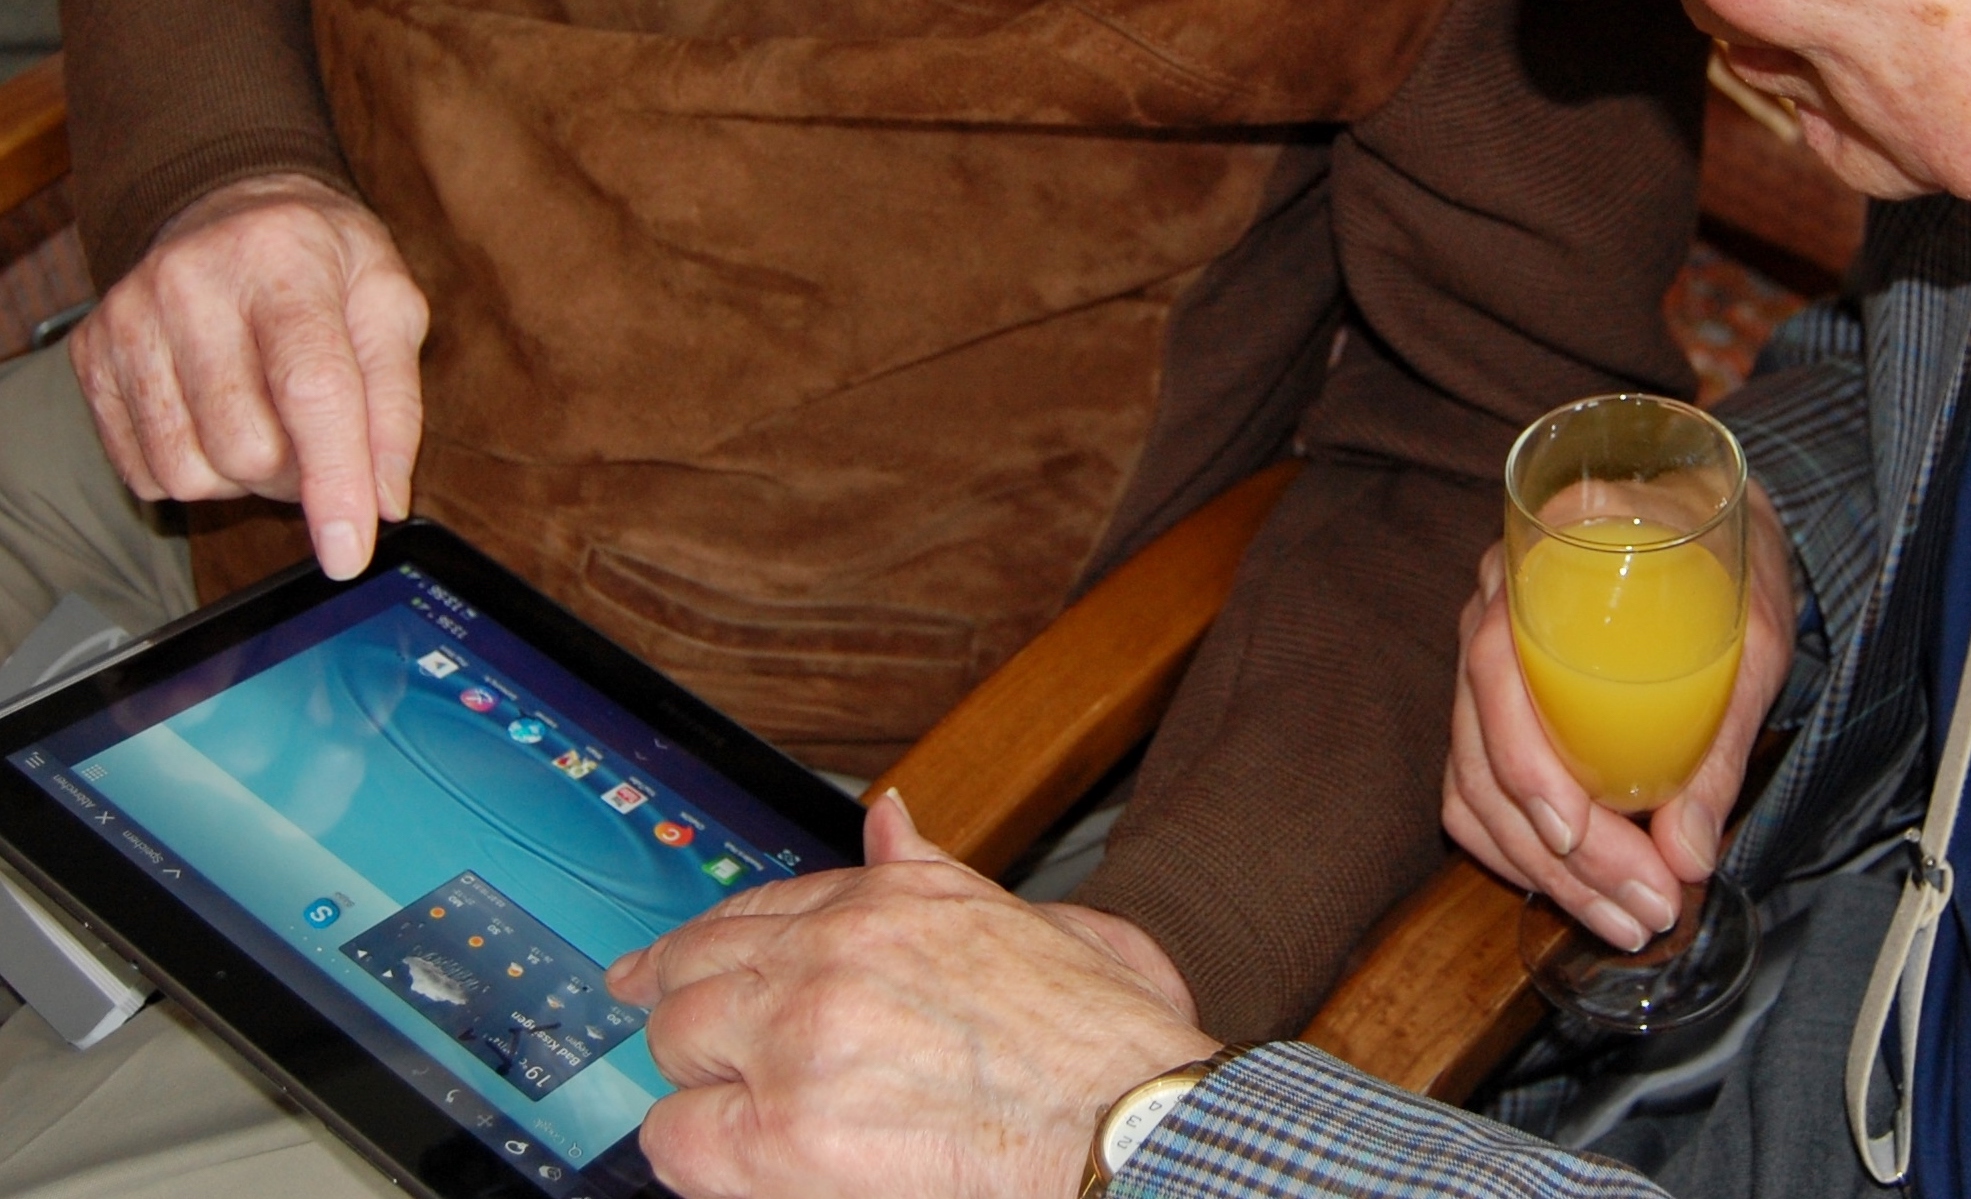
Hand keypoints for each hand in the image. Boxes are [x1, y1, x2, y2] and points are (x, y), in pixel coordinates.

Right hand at [69, 173, 429, 578]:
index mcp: (283, 260)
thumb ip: (396, 406)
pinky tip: (216, 422)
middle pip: (245, 447)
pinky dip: (193, 472)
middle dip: (295, 476)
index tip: (349, 553)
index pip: (310, 390)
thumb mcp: (391, 308)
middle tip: (316, 442)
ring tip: (266, 425)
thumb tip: (384, 503)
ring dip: (242, 480)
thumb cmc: (325, 264)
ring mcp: (128, 319)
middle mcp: (191, 283)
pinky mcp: (91, 356)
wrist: (233, 209)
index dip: (334, 482)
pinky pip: (143, 469)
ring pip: (188, 470)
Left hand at [605, 791, 1219, 1198]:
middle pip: (693, 967)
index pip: (753, 907)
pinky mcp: (784, 1134)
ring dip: (697, 1081)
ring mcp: (798, 1039)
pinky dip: (696, 1153)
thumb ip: (935, 867)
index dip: (703, 943)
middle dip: (688, 1009)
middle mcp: (829, 954)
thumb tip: (891, 816)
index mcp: (883, 900)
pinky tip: (729, 1161)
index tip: (665, 966)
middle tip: (669, 1035)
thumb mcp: (1025, 917)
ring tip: (726, 1114)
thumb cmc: (1101, 1039)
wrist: (1131, 1122)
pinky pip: (679, 1139)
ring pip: (675, 1045)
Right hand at [1441, 481, 1796, 948]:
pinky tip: (1566, 889)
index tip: (1579, 831)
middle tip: (1640, 907)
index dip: (1526, 761)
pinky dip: (1510, 852)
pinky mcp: (1490, 708)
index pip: (1496, 669)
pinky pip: (1471, 791)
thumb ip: (1721, 742)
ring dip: (1537, 869)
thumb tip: (1689, 855)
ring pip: (1472, 783)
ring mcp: (1479, 663)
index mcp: (1536, 566)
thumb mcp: (1753, 638)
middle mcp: (1489, 612)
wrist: (1705, 531)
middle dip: (1556, 850)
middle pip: (1484, 745)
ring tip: (1619, 919)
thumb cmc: (1727, 569)